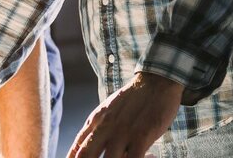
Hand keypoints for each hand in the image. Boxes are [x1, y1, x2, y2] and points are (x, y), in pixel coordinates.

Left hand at [68, 72, 182, 157]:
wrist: (156, 82)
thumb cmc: (133, 99)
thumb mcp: (107, 111)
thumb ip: (95, 128)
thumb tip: (83, 147)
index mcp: (95, 121)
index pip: (77, 147)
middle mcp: (104, 128)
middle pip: (85, 155)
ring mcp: (122, 132)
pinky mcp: (141, 136)